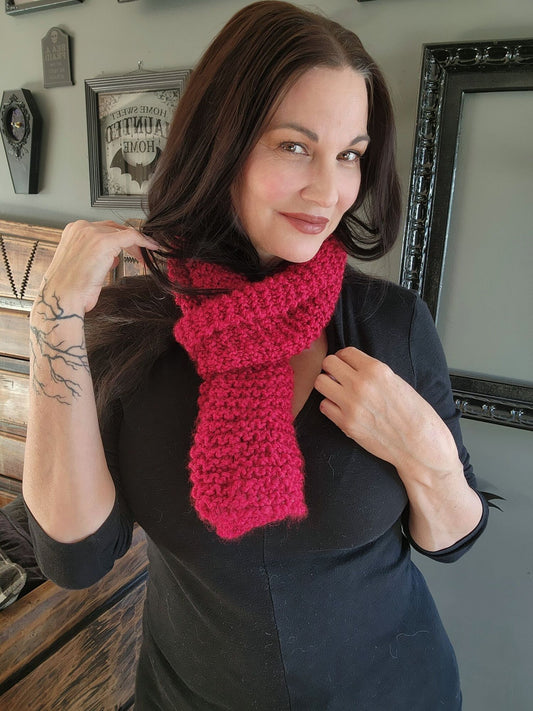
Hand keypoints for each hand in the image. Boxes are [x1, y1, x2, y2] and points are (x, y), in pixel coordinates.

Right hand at [36, 220, 159, 314]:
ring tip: (143, 258)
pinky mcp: (103, 242)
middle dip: (129, 242)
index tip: (130, 250)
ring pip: (123, 233)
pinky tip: (152, 248)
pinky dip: (144, 241)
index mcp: (73, 232)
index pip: (103, 230)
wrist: (63, 298)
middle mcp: (81, 228)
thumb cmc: (69, 289)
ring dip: (136, 246)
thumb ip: (97, 257)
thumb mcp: (83, 267)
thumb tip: (114, 258)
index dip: (119, 240)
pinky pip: (131, 236)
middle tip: (139, 256)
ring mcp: (91, 233)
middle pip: (114, 229)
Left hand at [314, 347, 460, 483]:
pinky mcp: (345, 424)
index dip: (345, 358)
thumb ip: (373, 372)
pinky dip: (330, 406)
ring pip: (320, 382)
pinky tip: (342, 409)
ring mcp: (351, 404)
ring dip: (328, 386)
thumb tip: (351, 368)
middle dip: (332, 369)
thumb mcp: (397, 381)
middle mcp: (361, 384)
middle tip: (339, 377)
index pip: (345, 352)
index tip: (347, 366)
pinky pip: (324, 406)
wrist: (419, 445)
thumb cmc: (414, 414)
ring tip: (338, 392)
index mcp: (377, 370)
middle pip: (328, 363)